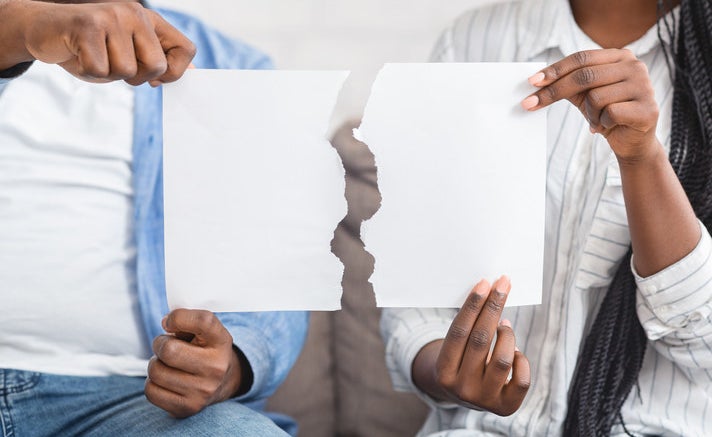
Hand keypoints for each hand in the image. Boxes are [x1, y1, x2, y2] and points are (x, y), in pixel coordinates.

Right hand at [5, 0, 194, 84]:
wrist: (45, 30)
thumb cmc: (92, 46)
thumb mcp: (131, 53)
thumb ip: (161, 60)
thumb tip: (198, 75)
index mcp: (150, 20)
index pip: (186, 50)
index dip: (174, 73)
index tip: (154, 78)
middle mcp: (135, 13)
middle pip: (156, 66)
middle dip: (135, 77)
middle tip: (115, 64)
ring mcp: (111, 17)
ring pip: (126, 71)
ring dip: (108, 75)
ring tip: (94, 56)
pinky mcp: (87, 26)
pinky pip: (100, 70)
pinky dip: (88, 72)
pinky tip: (79, 55)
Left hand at [145, 309, 248, 417]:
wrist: (220, 383)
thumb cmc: (204, 350)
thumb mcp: (204, 331)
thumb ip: (187, 320)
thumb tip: (166, 322)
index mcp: (222, 341)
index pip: (203, 321)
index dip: (179, 317)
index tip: (169, 322)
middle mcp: (216, 367)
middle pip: (168, 350)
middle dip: (160, 344)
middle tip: (166, 346)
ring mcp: (203, 390)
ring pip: (156, 371)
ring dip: (155, 364)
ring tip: (167, 364)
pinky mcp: (188, 408)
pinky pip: (151, 391)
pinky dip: (152, 383)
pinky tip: (165, 380)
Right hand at [412, 277, 530, 415]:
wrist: (464, 396)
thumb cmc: (461, 361)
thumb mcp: (455, 349)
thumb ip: (469, 328)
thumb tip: (493, 293)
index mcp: (443, 371)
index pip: (459, 331)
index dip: (473, 305)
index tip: (485, 283)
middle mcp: (461, 388)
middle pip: (481, 340)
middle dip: (494, 307)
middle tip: (503, 284)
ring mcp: (484, 399)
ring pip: (503, 358)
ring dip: (507, 334)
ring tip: (505, 326)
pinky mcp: (505, 407)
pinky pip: (522, 378)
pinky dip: (521, 359)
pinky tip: (515, 351)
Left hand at [522, 49, 659, 164]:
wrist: (633, 143)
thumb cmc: (606, 114)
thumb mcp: (585, 95)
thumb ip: (568, 83)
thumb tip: (536, 81)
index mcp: (621, 57)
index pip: (582, 58)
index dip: (555, 70)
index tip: (532, 82)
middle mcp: (635, 66)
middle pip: (584, 75)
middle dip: (554, 91)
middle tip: (529, 104)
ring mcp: (644, 86)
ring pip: (595, 97)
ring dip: (589, 114)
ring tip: (598, 120)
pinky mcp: (647, 109)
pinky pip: (609, 113)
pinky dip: (601, 123)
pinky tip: (608, 127)